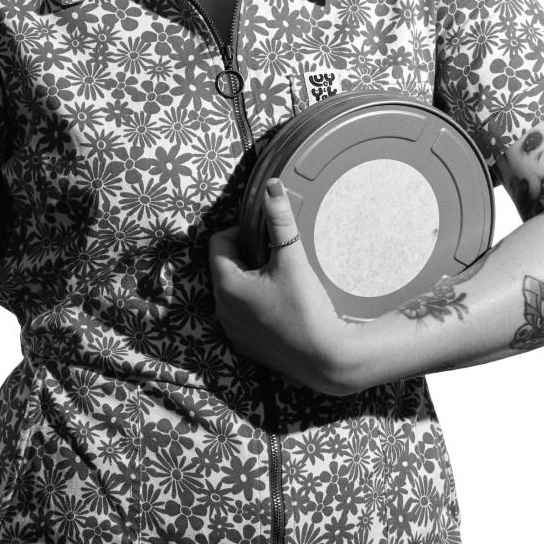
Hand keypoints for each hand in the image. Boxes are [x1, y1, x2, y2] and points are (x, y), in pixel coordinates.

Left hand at [208, 179, 372, 396]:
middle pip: (224, 267)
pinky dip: (253, 306)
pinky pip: (240, 316)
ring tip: (279, 282)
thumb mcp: (292, 259)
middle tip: (275, 258)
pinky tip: (279, 307)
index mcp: (226, 284)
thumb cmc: (307, 307)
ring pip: (231, 292)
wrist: (325, 358)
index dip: (240, 232)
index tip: (265, 237)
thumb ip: (280, 220)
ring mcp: (231, 330)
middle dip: (245, 256)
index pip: (218, 242)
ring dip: (248, 281)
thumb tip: (271, 185)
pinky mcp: (244, 346)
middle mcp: (220, 308)